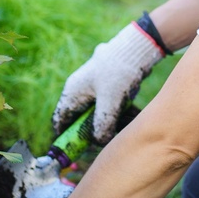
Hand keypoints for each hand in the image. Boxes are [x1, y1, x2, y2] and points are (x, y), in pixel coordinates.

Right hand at [52, 22, 165, 143]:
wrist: (137, 48)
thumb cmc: (119, 72)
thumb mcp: (110, 103)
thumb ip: (102, 125)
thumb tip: (98, 141)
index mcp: (73, 92)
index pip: (61, 119)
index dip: (64, 136)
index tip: (72, 149)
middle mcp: (80, 89)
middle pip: (80, 118)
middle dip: (92, 130)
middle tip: (103, 140)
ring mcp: (95, 86)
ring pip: (97, 111)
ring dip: (109, 121)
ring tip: (124, 124)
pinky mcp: (109, 85)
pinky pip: (110, 104)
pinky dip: (118, 111)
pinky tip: (132, 113)